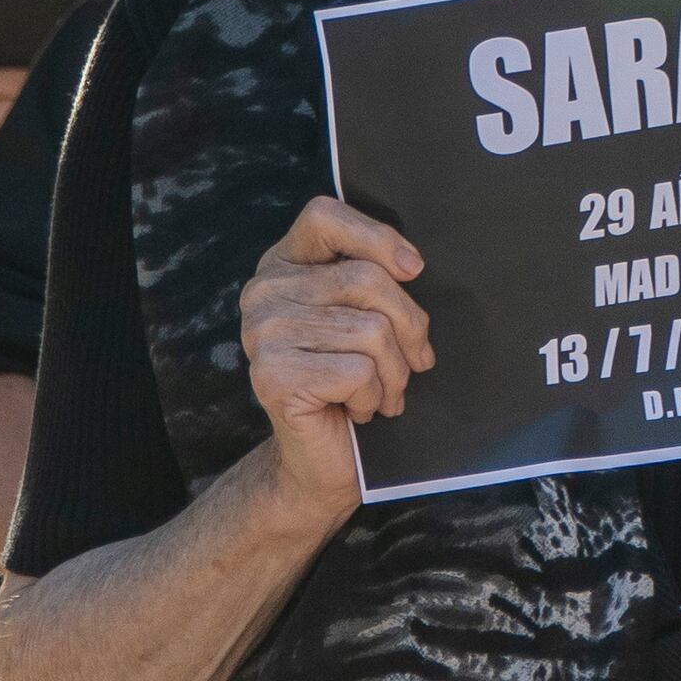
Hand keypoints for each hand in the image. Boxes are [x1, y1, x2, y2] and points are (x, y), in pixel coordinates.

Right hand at [240, 197, 429, 527]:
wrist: (317, 464)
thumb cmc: (349, 385)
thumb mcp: (359, 318)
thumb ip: (370, 282)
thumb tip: (412, 266)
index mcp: (282, 266)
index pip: (323, 216)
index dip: (376, 236)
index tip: (413, 269)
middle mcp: (264, 293)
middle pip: (366, 279)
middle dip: (409, 326)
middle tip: (417, 361)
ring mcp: (263, 335)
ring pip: (372, 331)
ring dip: (395, 373)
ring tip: (385, 393)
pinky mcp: (274, 376)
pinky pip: (359, 371)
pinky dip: (375, 396)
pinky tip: (361, 410)